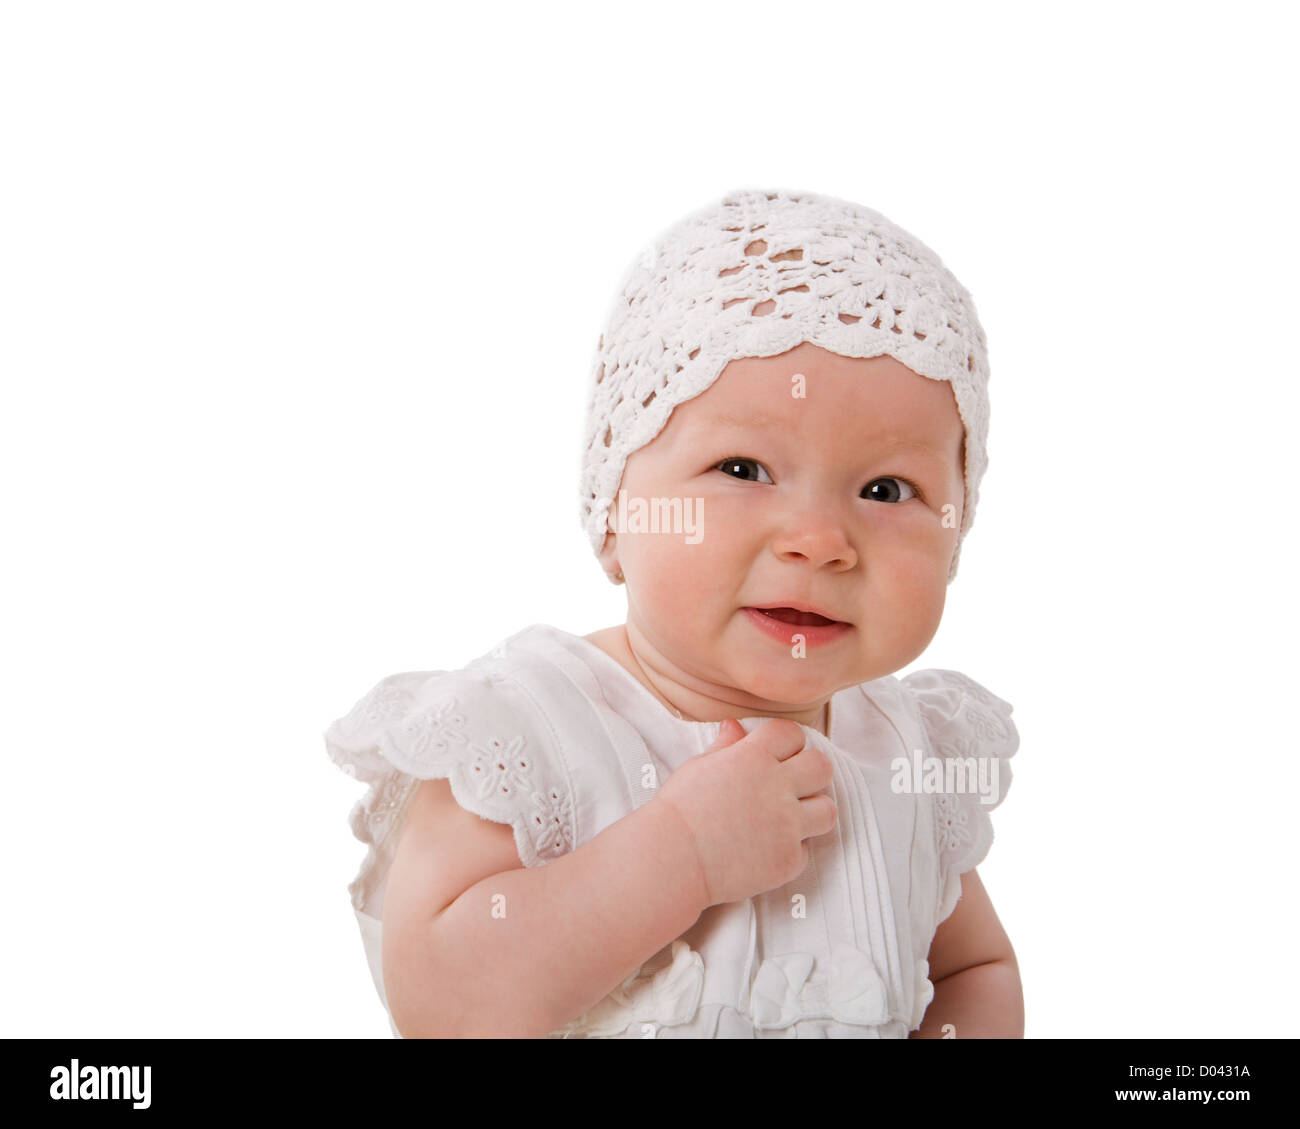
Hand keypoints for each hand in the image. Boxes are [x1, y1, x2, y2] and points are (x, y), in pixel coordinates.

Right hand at [655, 717, 837, 906]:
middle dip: (811, 772)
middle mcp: (777, 787)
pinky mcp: (788, 859)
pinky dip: (791, 850)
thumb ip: (725, 746)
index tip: (779, 754)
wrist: (673, 858)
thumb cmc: (679, 811)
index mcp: (753, 757)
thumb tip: (734, 726)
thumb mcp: (699, 768)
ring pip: (828, 810)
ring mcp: (786, 825)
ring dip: (813, 812)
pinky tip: (768, 850)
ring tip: (791, 818)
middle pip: (821, 767)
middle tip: (793, 784)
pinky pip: (806, 851)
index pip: (793, 734)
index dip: (787, 743)